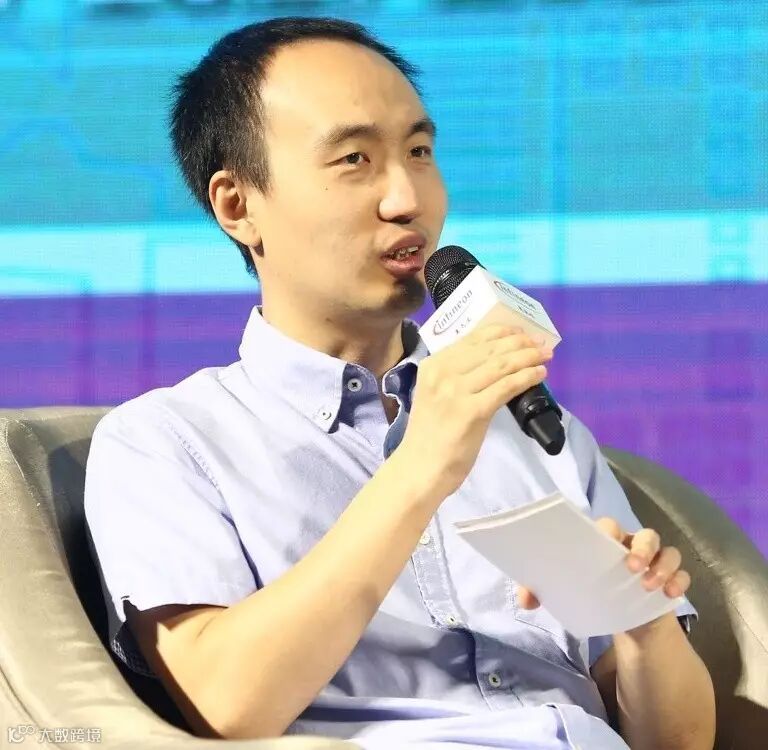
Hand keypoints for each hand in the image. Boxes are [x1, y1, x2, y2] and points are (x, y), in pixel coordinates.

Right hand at [399, 323, 552, 497]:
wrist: (420, 468)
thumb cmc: (430, 435)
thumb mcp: (436, 393)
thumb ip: (456, 375)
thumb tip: (493, 361)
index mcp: (433, 365)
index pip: (473, 338)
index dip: (502, 332)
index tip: (521, 333)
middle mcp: (443, 373)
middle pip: (491, 349)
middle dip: (520, 343)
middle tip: (540, 344)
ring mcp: (457, 391)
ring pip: (501, 365)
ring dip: (528, 357)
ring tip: (544, 356)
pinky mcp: (473, 411)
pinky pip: (507, 387)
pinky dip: (526, 377)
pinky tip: (539, 374)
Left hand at [516, 516, 690, 610]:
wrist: (619, 616)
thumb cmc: (589, 589)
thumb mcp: (563, 591)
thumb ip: (539, 591)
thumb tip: (526, 600)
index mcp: (605, 542)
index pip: (609, 525)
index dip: (608, 529)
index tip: (605, 540)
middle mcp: (632, 546)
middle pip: (645, 534)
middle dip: (641, 546)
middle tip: (632, 566)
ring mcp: (654, 562)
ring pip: (667, 551)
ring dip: (662, 565)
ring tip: (649, 586)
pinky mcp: (669, 581)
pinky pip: (682, 575)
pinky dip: (678, 582)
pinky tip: (670, 595)